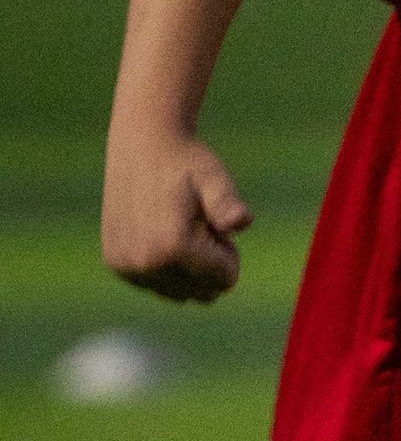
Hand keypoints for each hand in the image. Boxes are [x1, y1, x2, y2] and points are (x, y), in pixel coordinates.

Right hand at [101, 134, 255, 298]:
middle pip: (204, 293)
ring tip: (179, 228)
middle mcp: (144, 264)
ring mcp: (127, 268)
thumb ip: (227, 203)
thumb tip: (243, 221)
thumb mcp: (213, 178)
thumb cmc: (186, 163)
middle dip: (210, 263)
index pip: (225, 280)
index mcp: (171, 247)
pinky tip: (161, 233)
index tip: (212, 222)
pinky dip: (169, 268)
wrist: (141, 145)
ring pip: (181, 294)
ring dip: (190, 268)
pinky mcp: (117, 265)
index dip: (228, 251)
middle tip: (197, 224)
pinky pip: (159, 286)